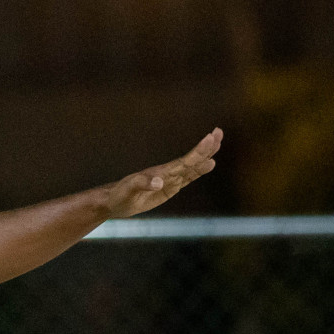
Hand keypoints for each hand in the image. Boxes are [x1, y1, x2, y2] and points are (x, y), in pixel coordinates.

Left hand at [104, 128, 221, 218]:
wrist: (114, 202)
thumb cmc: (120, 195)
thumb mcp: (129, 191)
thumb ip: (143, 185)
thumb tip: (160, 182)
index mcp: (161, 172)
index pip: (184, 161)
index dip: (198, 151)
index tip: (210, 138)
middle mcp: (168, 173)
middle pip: (191, 160)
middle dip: (206, 148)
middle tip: (219, 132)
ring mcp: (170, 180)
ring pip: (192, 167)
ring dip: (206, 156)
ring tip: (219, 144)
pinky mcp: (170, 188)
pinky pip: (187, 178)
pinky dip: (199, 171)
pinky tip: (209, 164)